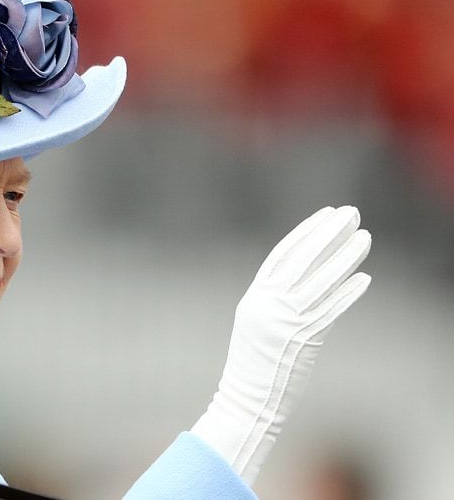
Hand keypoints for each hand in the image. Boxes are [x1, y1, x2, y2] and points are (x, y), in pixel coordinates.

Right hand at [191, 206, 370, 484]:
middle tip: (351, 214)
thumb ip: (275, 298)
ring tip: (365, 237)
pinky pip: (330, 310)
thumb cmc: (254, 364)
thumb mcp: (257, 321)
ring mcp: (285, 320)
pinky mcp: (303, 339)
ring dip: (345, 257)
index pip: (283, 254)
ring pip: (321, 280)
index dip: (306, 232)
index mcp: (255, 296)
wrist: (247, 398)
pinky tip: (364, 278)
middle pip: (303, 259)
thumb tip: (307, 275)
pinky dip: (347, 293)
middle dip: (328, 233)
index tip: (326, 215)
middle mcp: (268, 303)